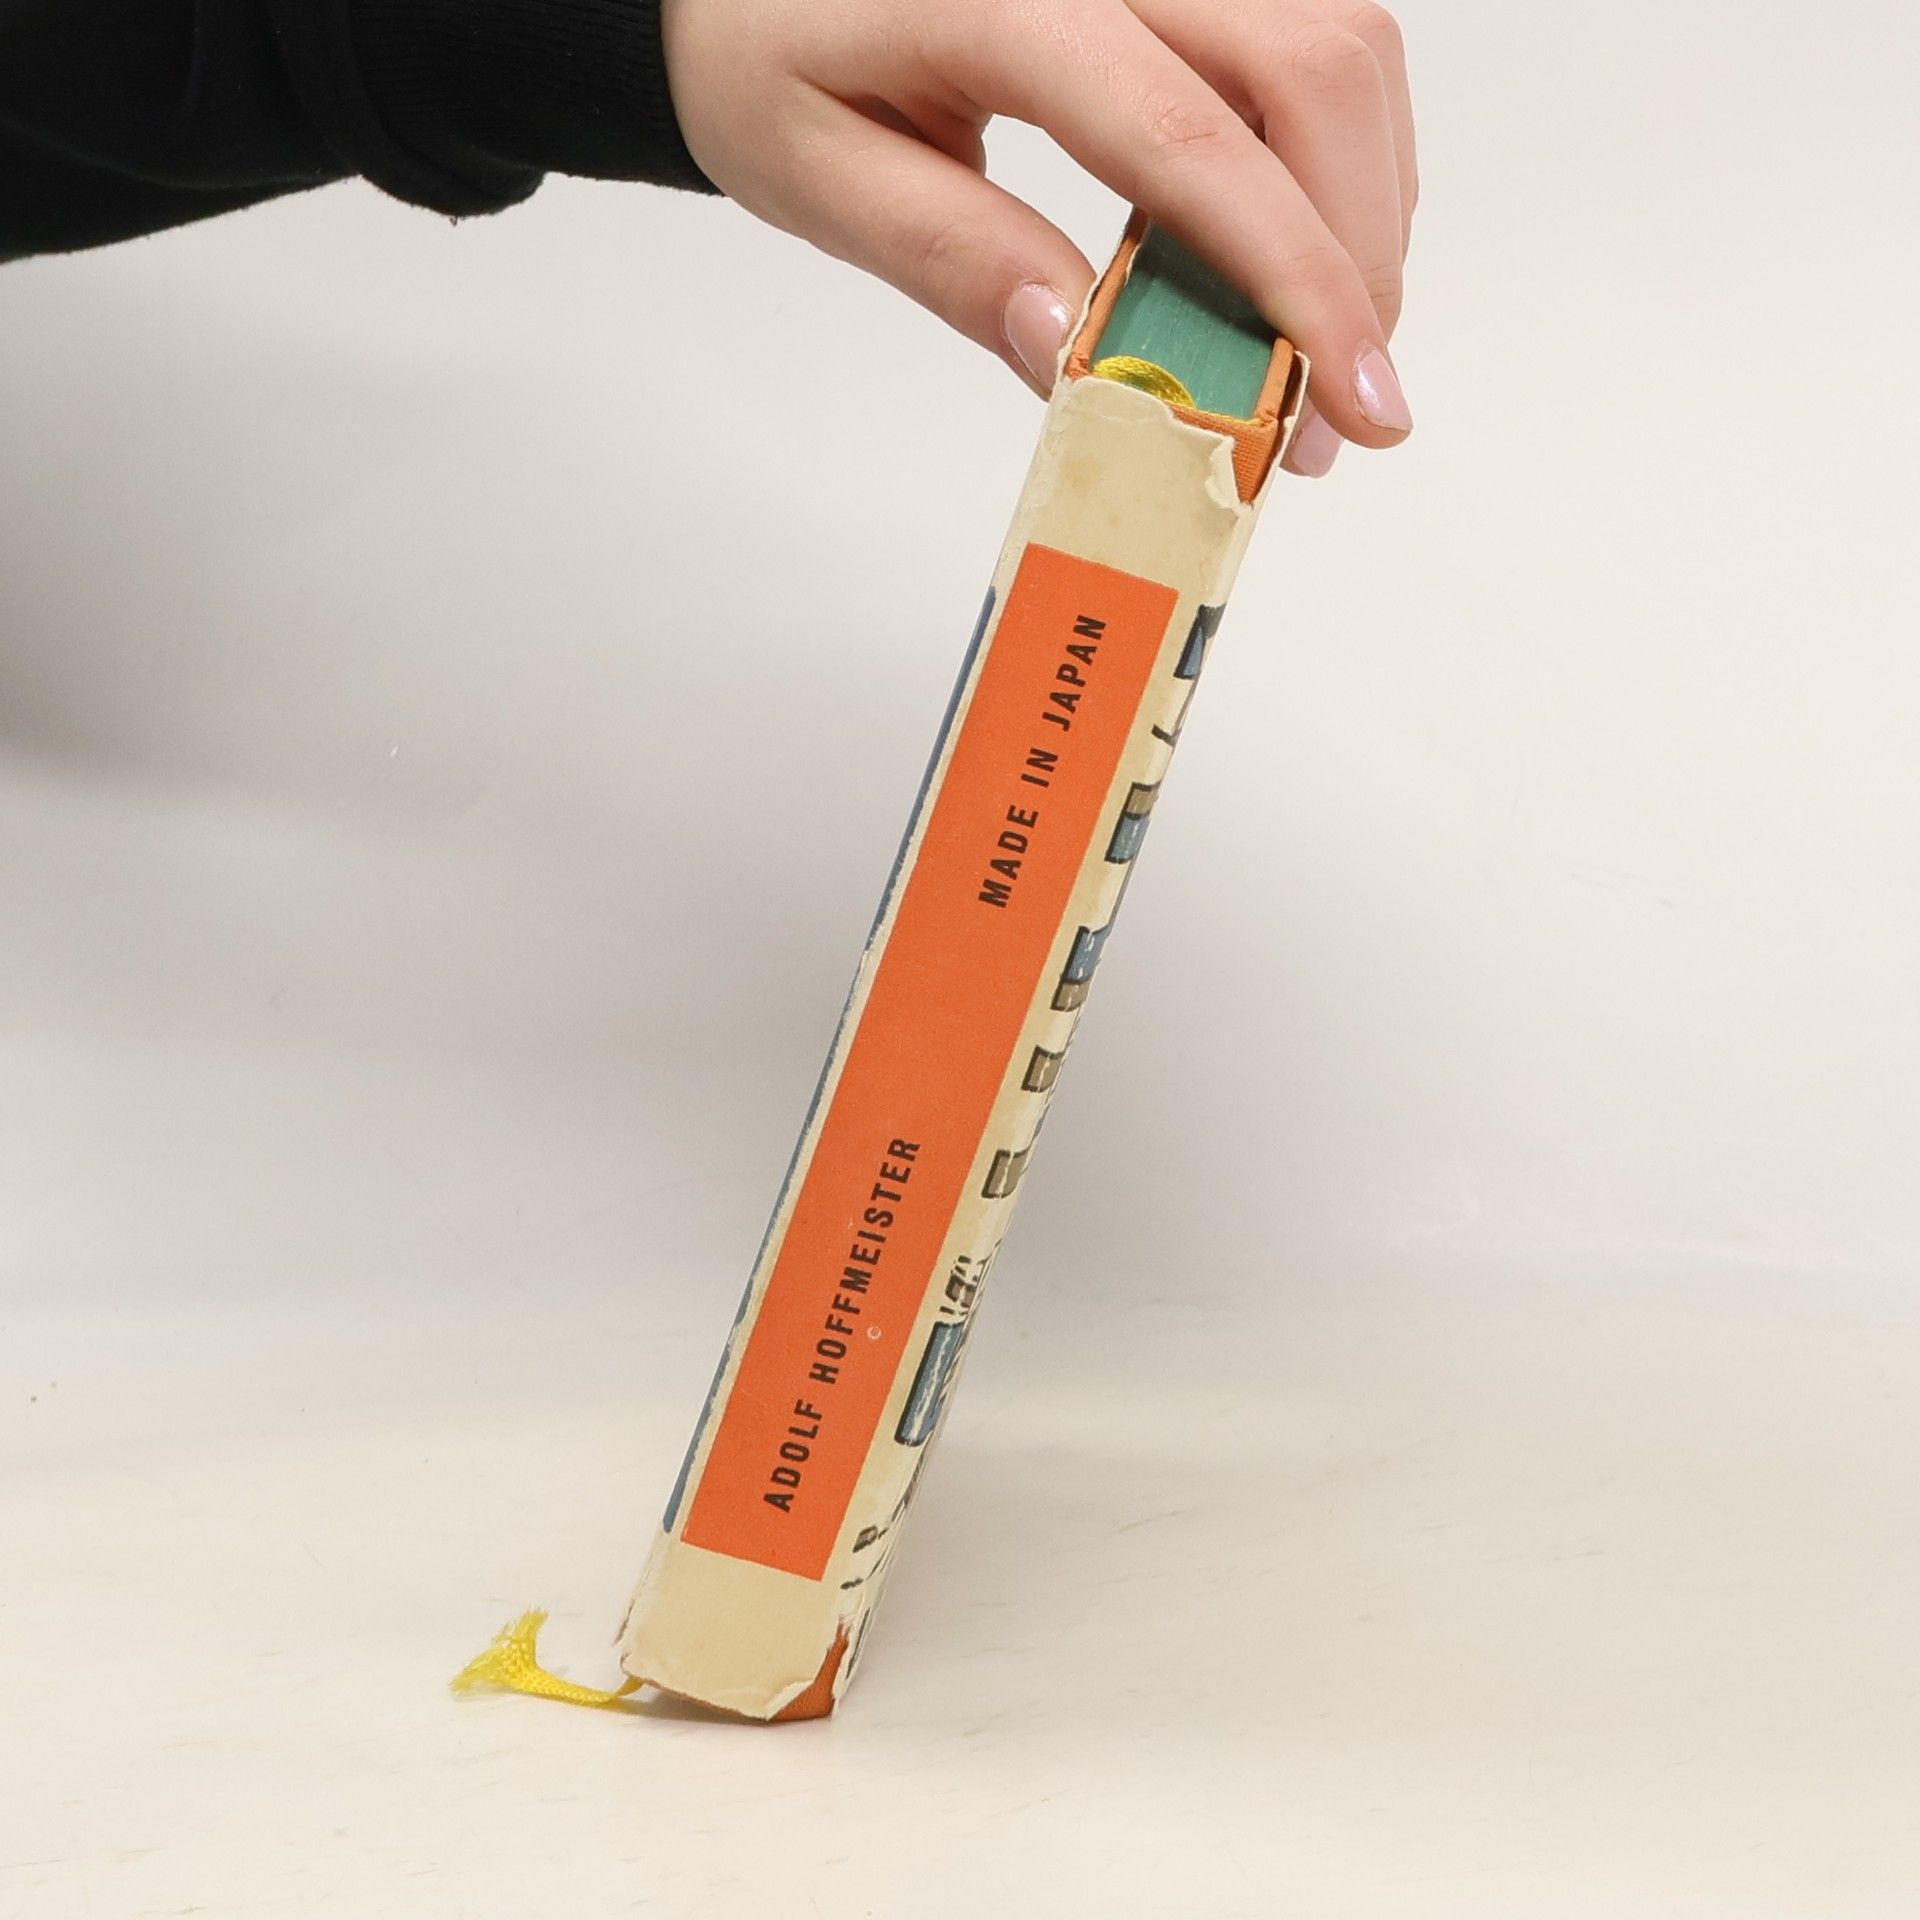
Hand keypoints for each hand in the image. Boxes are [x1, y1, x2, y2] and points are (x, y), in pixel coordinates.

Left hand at [663, 0, 1415, 473]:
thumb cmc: (766, 51)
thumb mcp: (821, 177)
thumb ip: (957, 261)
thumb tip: (1087, 359)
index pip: (1193, 142)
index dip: (1297, 278)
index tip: (1351, 405)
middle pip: (1316, 69)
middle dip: (1357, 252)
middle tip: (1338, 406)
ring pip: (1340, 43)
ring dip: (1358, 205)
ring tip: (1308, 342)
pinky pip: (1307, 34)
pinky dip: (1326, 155)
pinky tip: (1282, 247)